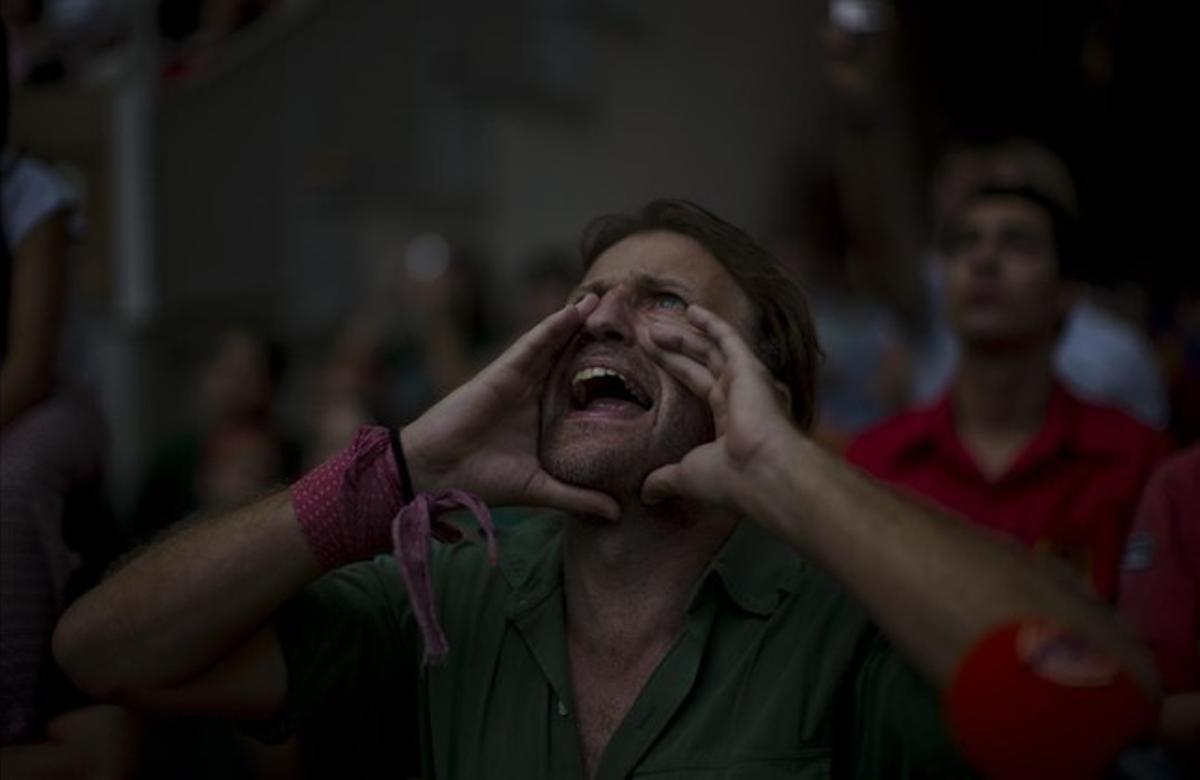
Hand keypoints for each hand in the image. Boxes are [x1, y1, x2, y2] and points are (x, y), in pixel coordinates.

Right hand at [401, 294, 619, 519]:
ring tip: (606, 300)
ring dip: (579, 322)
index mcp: (546, 415)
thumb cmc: (482, 480)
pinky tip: (575, 311)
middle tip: (630, 317)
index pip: (582, 386)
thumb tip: (618, 514)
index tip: (641, 358)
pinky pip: (533, 343)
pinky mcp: (503, 371)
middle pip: (572, 358)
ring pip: (555, 344)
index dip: (608, 370)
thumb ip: (578, 496)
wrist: (437, 472)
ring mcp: (520, 379)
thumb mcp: (541, 488)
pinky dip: (553, 326)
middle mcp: (535, 392)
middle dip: (597, 338)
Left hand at [640, 305, 793, 510]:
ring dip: (681, 334)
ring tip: (652, 324)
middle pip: (699, 362)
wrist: (763, 472)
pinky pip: (727, 338)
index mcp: (729, 419)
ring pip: (709, 348)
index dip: (673, 367)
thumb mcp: (688, 476)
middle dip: (673, 347)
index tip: (648, 355)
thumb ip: (666, 479)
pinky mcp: (749, 368)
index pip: (697, 383)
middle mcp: (739, 396)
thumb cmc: (730, 478)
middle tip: (645, 334)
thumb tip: (645, 494)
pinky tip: (690, 310)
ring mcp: (747, 380)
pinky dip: (710, 322)